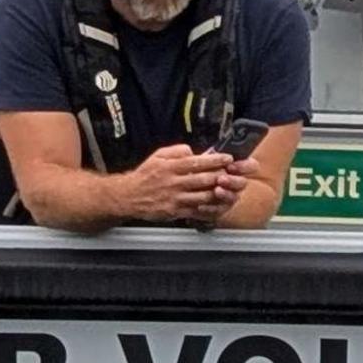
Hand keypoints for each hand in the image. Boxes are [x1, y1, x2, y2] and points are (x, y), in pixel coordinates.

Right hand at [127, 144, 243, 224]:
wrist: (128, 196)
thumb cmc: (145, 175)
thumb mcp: (157, 156)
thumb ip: (176, 151)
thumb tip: (193, 150)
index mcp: (170, 167)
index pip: (197, 162)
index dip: (215, 160)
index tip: (228, 158)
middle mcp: (174, 182)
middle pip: (204, 179)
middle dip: (222, 176)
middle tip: (234, 173)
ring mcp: (175, 198)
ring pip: (204, 196)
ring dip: (219, 192)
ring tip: (230, 188)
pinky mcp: (175, 211)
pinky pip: (197, 211)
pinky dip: (210, 208)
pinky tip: (219, 203)